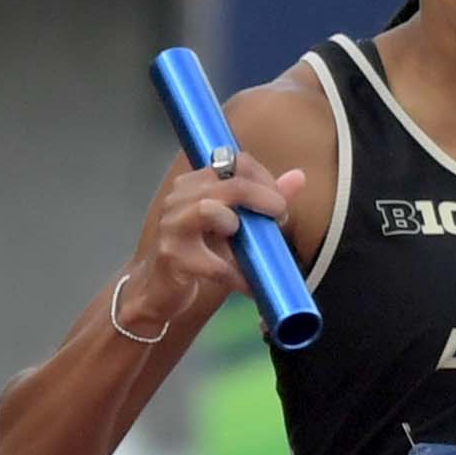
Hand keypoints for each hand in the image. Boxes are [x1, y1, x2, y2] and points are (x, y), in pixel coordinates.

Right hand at [123, 152, 304, 342]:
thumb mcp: (233, 224)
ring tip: (252, 243)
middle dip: (262, 197)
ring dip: (239, 225)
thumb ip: (263, 199)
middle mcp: (179, 199)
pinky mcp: (172, 260)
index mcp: (193, 184)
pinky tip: (250, 286)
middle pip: (227, 184)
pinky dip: (238, 276)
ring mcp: (172, 228)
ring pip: (210, 210)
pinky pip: (213, 264)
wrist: (157, 292)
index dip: (263, 177)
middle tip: (280, 216)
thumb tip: (298, 177)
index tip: (279, 201)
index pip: (232, 162)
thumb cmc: (197, 254)